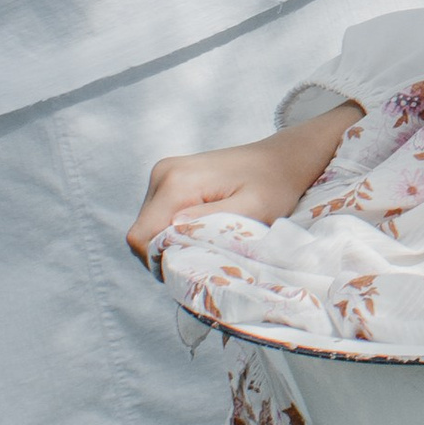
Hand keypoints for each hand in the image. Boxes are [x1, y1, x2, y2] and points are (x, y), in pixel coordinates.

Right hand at [125, 105, 357, 260]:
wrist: (282, 158)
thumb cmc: (274, 186)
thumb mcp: (251, 211)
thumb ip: (210, 224)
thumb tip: (172, 234)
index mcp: (176, 182)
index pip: (141, 237)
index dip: (160, 261)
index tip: (192, 266)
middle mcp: (162, 173)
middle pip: (142, 234)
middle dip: (167, 253)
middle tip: (204, 258)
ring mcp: (164, 173)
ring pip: (149, 227)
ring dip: (171, 242)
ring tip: (208, 242)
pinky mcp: (171, 178)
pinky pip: (159, 216)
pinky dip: (174, 230)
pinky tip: (203, 230)